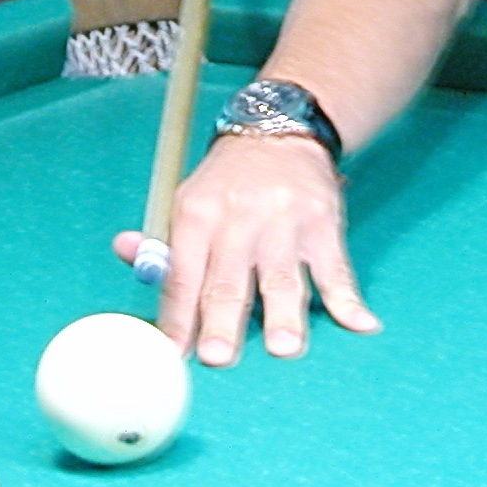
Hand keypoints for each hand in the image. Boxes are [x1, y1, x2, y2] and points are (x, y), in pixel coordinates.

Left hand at [113, 134, 380, 365]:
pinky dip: (349, 299)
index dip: (177, 318)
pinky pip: (337, 268)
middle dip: (224, 320)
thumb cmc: (228, 181)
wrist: (281, 129)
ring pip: (283, 276)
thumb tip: (124, 252)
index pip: (184, 275)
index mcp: (198, 214)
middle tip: (219, 357)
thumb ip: (161, 241)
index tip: (173, 355)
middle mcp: (239, 218)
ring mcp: (285, 222)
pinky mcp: (323, 223)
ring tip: (283, 348)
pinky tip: (362, 326)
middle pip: (230, 278)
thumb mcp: (188, 200)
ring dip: (284, 314)